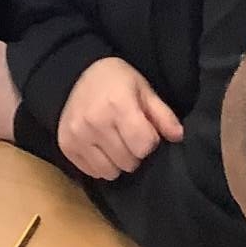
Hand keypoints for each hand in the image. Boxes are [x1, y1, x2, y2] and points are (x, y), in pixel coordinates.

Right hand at [56, 56, 183, 180]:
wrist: (76, 73)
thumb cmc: (116, 80)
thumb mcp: (143, 89)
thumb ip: (162, 114)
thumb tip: (179, 136)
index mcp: (118, 105)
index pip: (144, 145)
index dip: (149, 139)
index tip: (145, 129)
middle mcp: (95, 123)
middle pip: (129, 162)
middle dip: (134, 152)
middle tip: (128, 134)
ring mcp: (78, 136)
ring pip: (110, 173)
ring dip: (117, 161)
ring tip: (115, 141)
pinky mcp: (66, 146)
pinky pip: (92, 173)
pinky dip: (100, 164)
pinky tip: (100, 145)